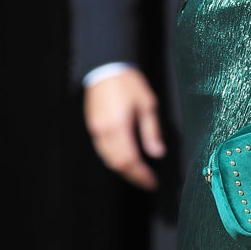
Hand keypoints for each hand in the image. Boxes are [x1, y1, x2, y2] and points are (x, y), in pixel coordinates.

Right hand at [84, 68, 165, 190]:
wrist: (106, 66)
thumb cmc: (129, 83)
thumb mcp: (147, 104)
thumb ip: (151, 131)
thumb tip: (157, 153)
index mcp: (119, 127)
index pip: (130, 161)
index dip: (141, 175)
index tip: (152, 183)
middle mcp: (104, 132)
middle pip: (117, 164)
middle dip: (133, 176)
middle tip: (147, 181)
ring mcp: (96, 130)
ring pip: (108, 159)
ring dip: (123, 169)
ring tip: (139, 173)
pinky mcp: (92, 126)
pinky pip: (103, 150)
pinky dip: (114, 159)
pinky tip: (125, 159)